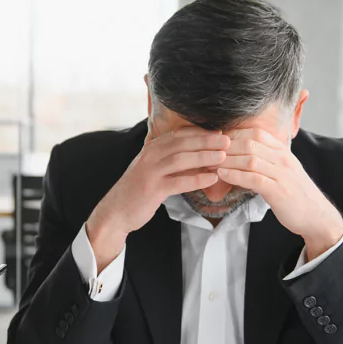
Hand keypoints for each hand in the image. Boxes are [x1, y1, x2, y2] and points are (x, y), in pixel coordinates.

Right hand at [87, 127, 228, 272]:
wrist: (115, 211)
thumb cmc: (137, 190)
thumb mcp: (151, 169)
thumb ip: (168, 159)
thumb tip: (197, 154)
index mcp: (151, 149)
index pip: (178, 135)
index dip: (200, 132)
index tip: (219, 132)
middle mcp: (149, 156)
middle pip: (182, 143)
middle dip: (206, 141)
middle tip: (227, 141)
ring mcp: (150, 172)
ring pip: (181, 159)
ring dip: (204, 156)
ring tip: (223, 157)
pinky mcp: (152, 189)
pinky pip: (178, 182)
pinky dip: (196, 179)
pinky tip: (212, 178)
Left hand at [217, 128, 342, 260]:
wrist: (316, 215)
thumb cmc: (295, 193)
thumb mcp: (282, 170)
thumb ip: (266, 159)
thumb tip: (242, 153)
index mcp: (283, 151)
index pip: (255, 133)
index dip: (233, 135)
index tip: (216, 141)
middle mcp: (283, 159)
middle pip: (250, 143)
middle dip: (226, 147)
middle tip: (207, 152)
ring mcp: (282, 174)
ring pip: (250, 159)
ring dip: (227, 160)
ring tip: (210, 163)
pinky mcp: (278, 191)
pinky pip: (253, 178)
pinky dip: (235, 175)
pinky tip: (222, 174)